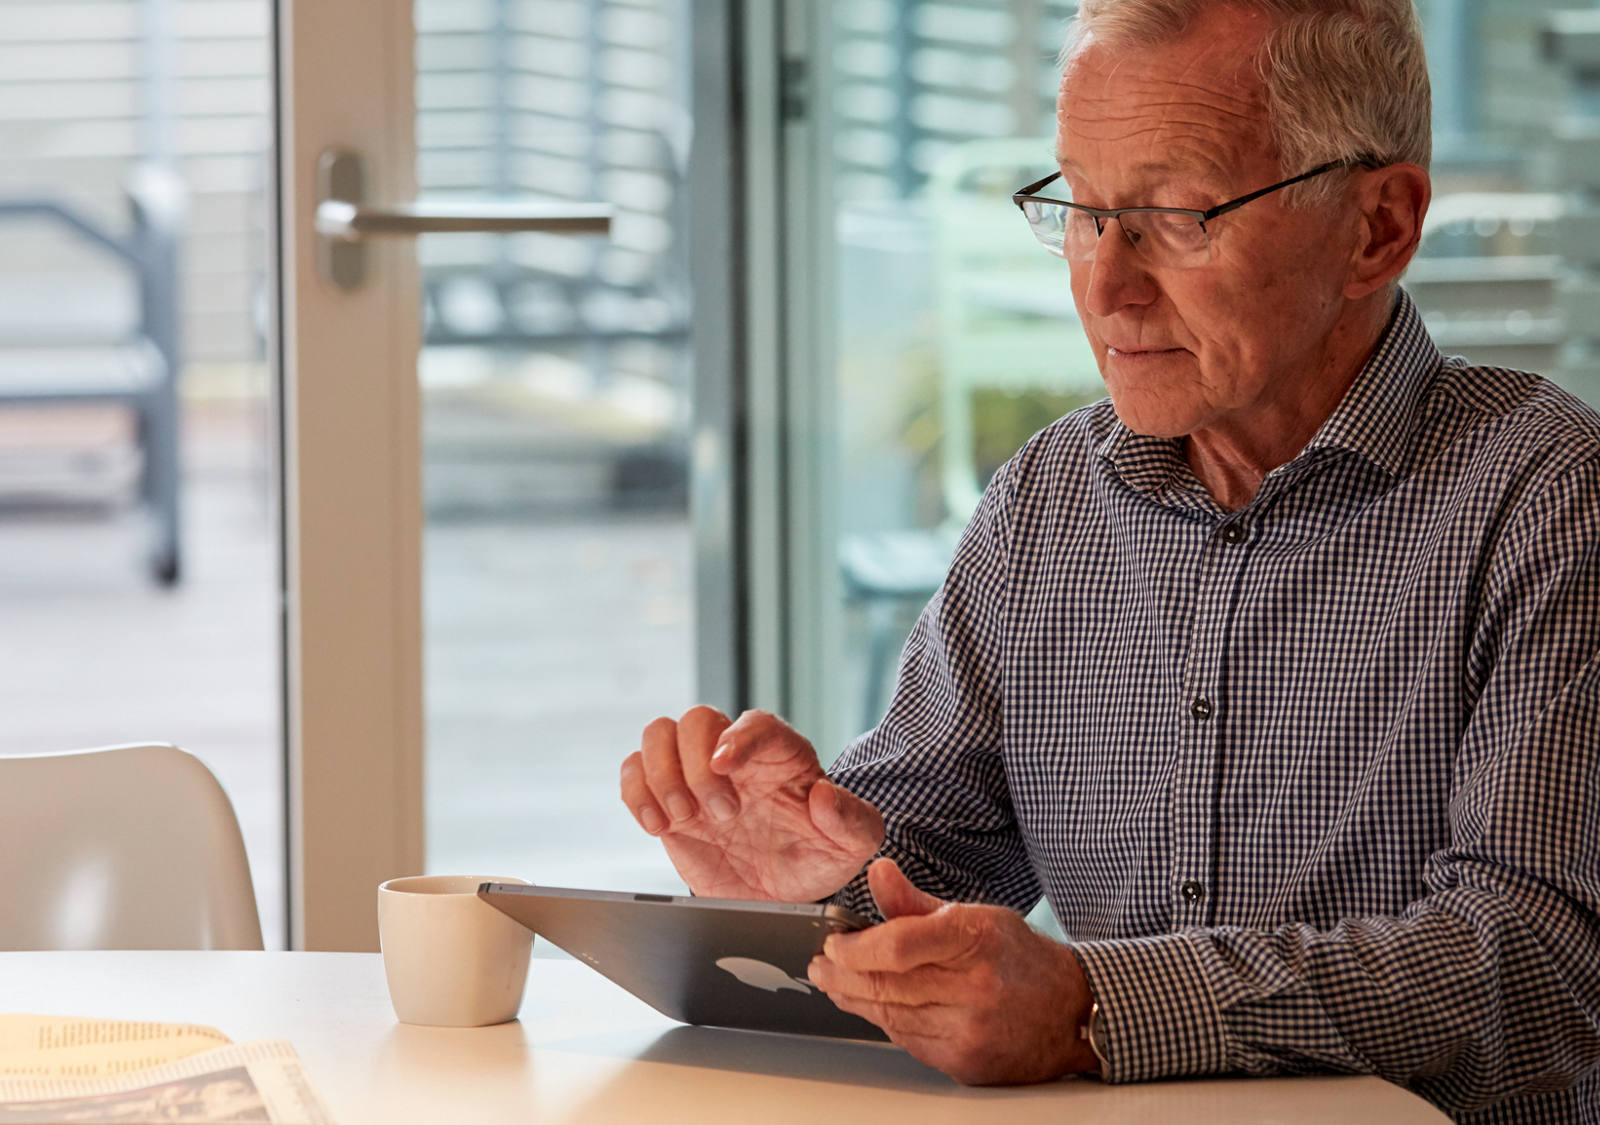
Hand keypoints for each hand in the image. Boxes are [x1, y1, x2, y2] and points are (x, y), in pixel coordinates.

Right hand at [619, 707, 884, 901]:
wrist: (779, 896)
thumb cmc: (817, 859)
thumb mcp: (853, 844)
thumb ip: (851, 819)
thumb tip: (824, 795)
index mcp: (781, 755)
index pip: (756, 723)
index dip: (738, 737)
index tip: (725, 764)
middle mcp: (735, 755)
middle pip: (697, 718)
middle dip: (697, 767)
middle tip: (722, 815)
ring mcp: (695, 773)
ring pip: (658, 733)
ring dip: (661, 775)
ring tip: (681, 819)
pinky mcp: (666, 798)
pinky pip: (633, 772)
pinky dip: (635, 793)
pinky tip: (657, 826)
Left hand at [807, 858, 1098, 1084]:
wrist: (1070, 1010)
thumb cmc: (1019, 957)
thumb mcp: (975, 915)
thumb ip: (915, 902)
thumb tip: (876, 872)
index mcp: (975, 939)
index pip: (899, 946)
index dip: (855, 947)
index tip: (832, 942)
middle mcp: (975, 988)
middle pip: (887, 985)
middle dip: (842, 974)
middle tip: (821, 964)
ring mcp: (971, 1031)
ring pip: (891, 1016)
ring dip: (855, 999)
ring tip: (835, 983)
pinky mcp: (967, 1063)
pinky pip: (908, 1041)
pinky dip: (885, 1022)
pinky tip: (873, 1006)